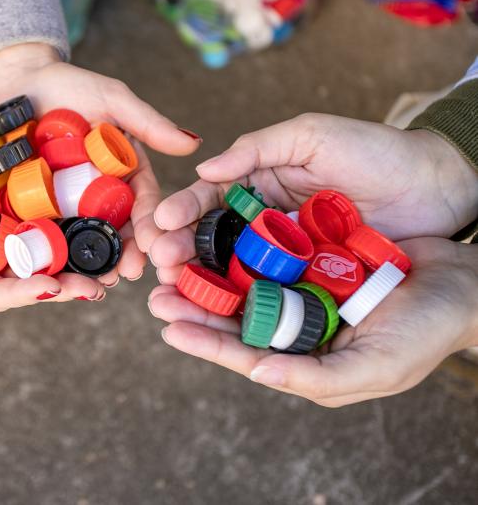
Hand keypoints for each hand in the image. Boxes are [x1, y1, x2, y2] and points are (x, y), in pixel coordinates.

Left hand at [0, 43, 201, 257]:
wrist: (13, 81)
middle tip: (125, 274)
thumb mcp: (111, 99)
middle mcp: (97, 193)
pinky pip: (43, 233)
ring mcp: (64, 203)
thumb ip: (148, 123)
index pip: (142, 202)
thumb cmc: (66, 85)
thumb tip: (192, 145)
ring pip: (82, 238)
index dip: (151, 225)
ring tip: (95, 282)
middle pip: (115, 229)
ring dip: (90, 263)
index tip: (155, 245)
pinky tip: (53, 271)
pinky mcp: (32, 206)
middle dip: (123, 254)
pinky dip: (50, 253)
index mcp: (123, 171)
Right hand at [0, 115, 136, 310]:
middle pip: (31, 286)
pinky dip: (88, 238)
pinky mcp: (37, 217)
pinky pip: (65, 233)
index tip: (50, 287)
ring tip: (115, 271)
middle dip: (64, 289)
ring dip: (84, 271)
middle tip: (95, 287)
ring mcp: (19, 239)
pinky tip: (114, 236)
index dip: (20, 294)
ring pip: (54, 265)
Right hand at [150, 113, 477, 281]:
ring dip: (198, 284)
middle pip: (210, 240)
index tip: (161, 226)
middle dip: (179, 252)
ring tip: (172, 295)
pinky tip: (215, 313)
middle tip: (159, 267)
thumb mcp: (312, 135)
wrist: (439, 186)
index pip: (209, 199)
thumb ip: (257, 147)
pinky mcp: (307, 281)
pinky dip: (239, 304)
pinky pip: (268, 293)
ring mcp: (284, 254)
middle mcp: (264, 221)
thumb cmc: (377, 151)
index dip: (181, 212)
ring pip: (231, 270)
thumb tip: (205, 169)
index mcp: (259, 183)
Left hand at [150, 238, 477, 406]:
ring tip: (172, 259)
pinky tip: (212, 224)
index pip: (245, 352)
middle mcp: (295, 321)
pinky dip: (238, 236)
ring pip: (242, 277)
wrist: (467, 281)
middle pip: (233, 314)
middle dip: (193, 303)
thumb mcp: (377, 366)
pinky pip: (266, 244)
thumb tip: (256, 373)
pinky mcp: (309, 250)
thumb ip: (315, 377)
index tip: (169, 326)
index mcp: (304, 355)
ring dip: (207, 268)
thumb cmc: (427, 332)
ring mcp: (301, 284)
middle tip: (155, 292)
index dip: (206, 341)